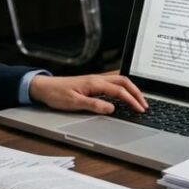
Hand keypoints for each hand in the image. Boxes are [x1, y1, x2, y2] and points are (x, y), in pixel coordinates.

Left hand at [28, 72, 147, 114]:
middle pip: (123, 81)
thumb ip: (93, 105)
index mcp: (94, 83)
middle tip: (144, 105)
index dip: (132, 100)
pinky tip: (124, 94)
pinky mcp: (92, 83)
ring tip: (139, 99)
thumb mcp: (74, 103)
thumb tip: (111, 108)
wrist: (43, 87)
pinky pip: (112, 82)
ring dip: (131, 88)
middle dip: (136, 93)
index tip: (140, 109)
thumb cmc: (56, 94)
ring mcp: (94, 80)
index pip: (119, 90)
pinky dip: (123, 87)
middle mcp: (96, 79)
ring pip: (119, 80)